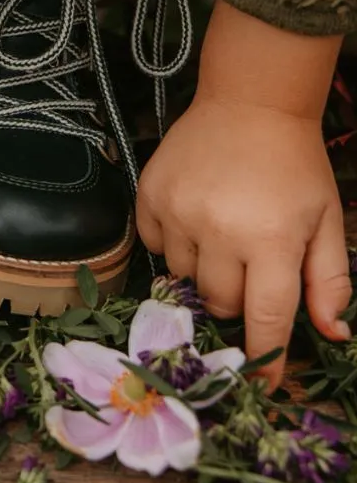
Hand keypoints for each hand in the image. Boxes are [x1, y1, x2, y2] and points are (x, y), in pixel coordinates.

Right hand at [137, 0, 350, 389]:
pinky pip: (153, 244)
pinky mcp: (150, 194)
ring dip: (202, 270)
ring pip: (182, 277)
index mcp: (271, 239)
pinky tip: (192, 219)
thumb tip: (331, 334)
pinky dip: (171, 243)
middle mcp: (219, 229)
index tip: (263, 382)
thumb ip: (330, 281)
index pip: (265, 320)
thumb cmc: (295, 163)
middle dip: (236, 299)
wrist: (249, 100)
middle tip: (249, 268)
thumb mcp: (327, 219)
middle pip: (219, 302)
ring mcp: (179, 211)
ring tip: (220, 236)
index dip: (265, 359)